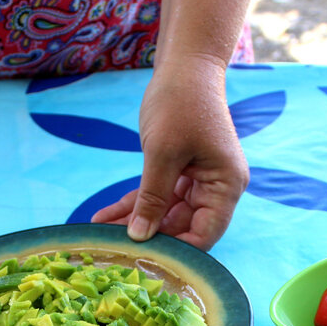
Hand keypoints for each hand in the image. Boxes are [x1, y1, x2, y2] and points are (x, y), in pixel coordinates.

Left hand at [92, 58, 247, 250]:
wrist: (183, 65)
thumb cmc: (181, 103)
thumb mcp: (163, 153)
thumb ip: (153, 198)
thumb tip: (140, 237)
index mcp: (226, 186)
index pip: (206, 234)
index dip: (178, 250)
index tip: (144, 260)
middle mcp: (216, 188)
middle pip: (183, 227)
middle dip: (148, 237)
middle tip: (113, 249)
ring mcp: (196, 181)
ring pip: (163, 214)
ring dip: (133, 223)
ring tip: (100, 235)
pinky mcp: (177, 173)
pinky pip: (154, 197)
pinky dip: (131, 205)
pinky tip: (103, 217)